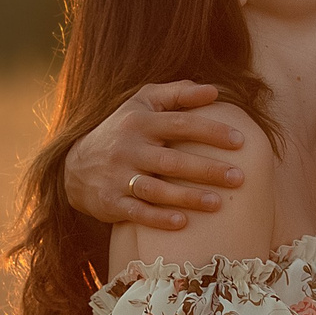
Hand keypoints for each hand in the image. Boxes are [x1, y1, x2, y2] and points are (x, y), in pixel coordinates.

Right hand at [64, 82, 244, 229]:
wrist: (75, 165)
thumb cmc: (123, 130)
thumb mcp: (142, 103)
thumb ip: (177, 93)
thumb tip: (214, 90)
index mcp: (140, 122)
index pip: (180, 124)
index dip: (211, 132)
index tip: (240, 141)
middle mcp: (128, 148)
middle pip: (172, 161)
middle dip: (207, 170)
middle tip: (239, 177)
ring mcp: (118, 177)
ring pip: (156, 189)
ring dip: (188, 197)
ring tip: (218, 204)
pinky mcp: (111, 202)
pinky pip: (137, 212)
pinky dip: (159, 218)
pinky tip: (183, 223)